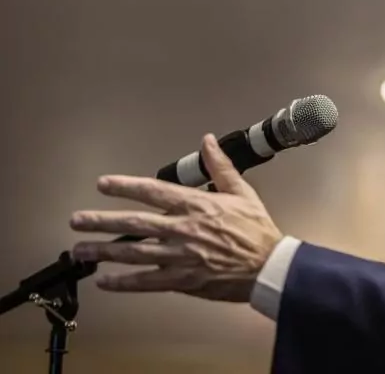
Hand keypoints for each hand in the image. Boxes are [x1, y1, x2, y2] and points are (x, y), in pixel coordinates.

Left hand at [70, 134, 282, 301]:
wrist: (269, 266)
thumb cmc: (257, 229)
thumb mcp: (242, 192)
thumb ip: (220, 167)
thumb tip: (207, 141)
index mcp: (196, 205)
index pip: (153, 191)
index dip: (125, 186)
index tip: (103, 185)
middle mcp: (183, 229)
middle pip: (134, 224)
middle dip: (102, 221)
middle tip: (77, 220)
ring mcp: (180, 256)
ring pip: (133, 254)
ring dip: (103, 252)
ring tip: (80, 249)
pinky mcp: (182, 280)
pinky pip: (146, 281)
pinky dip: (124, 282)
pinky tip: (105, 281)